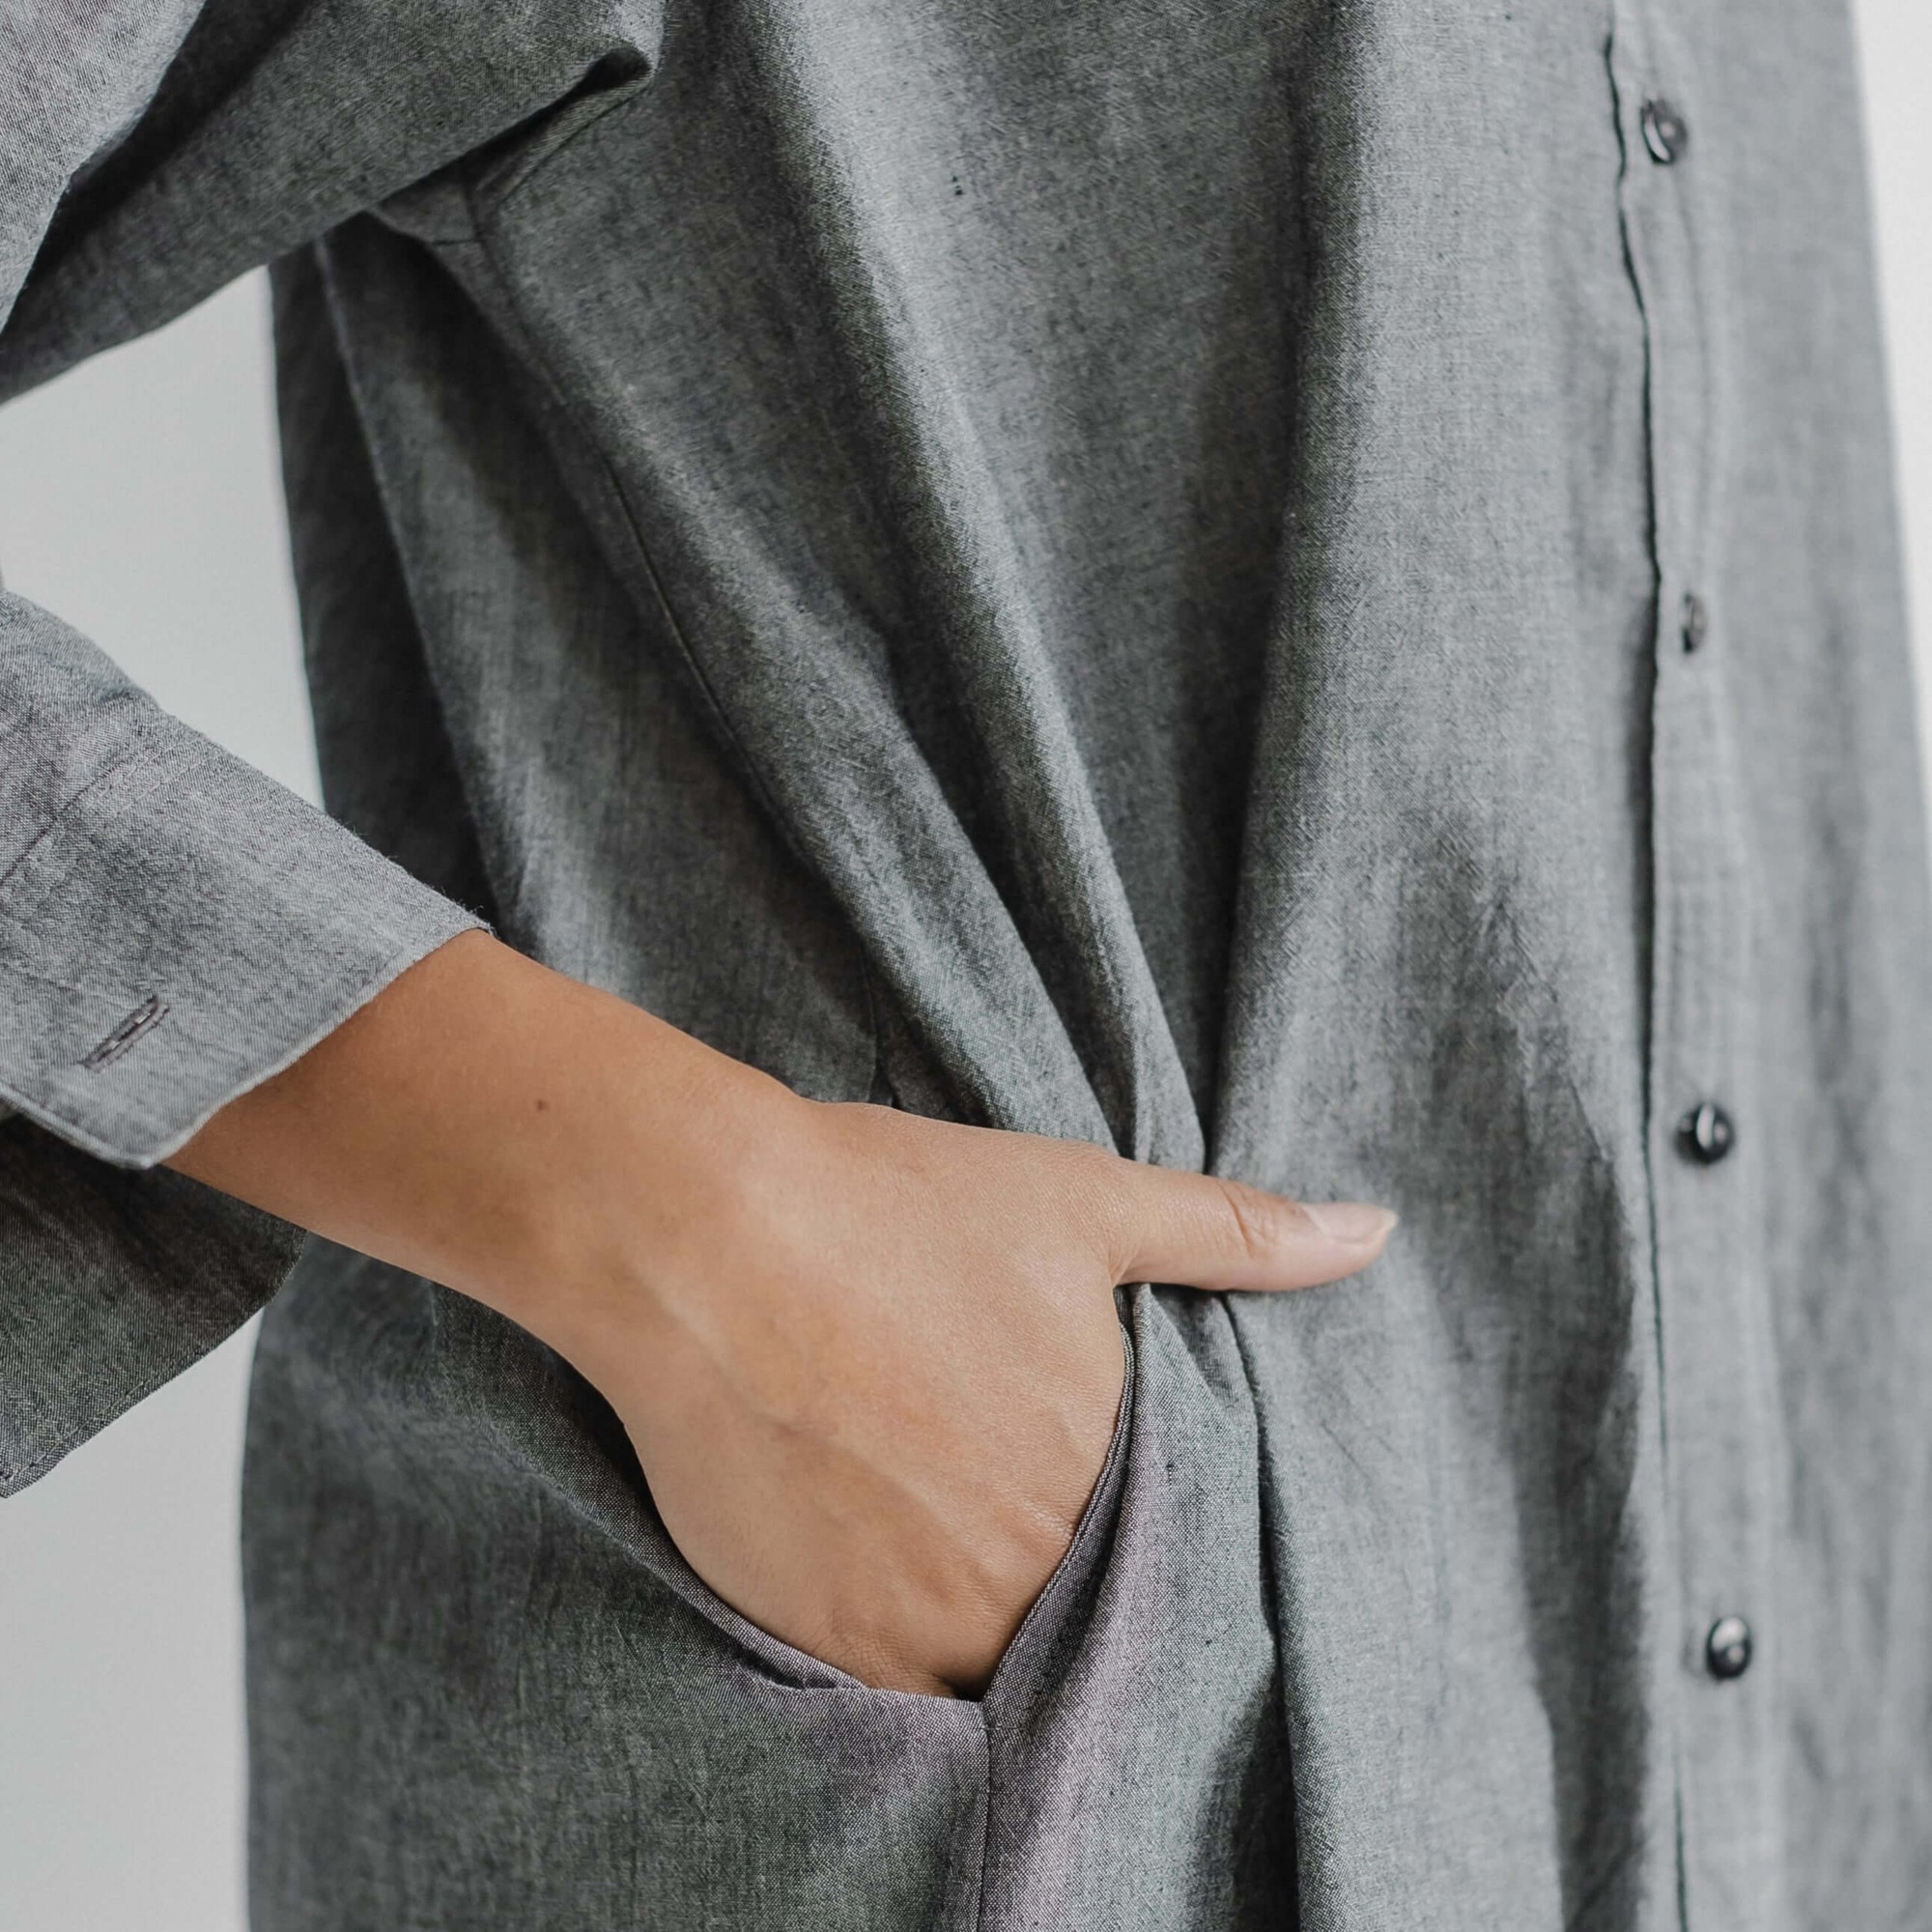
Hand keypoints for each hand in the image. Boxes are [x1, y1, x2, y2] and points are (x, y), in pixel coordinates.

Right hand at [168, 933, 1393, 1696]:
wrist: (710, 1238)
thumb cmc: (898, 1209)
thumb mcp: (1083, 1202)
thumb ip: (1236, 1233)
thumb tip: (1375, 1232)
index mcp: (1108, 1474)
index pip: (1156, 1549)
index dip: (1114, 1515)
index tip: (1056, 1469)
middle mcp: (1032, 1571)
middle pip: (1068, 1607)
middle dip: (1042, 1559)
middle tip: (971, 1479)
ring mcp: (927, 1621)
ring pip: (984, 1654)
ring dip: (970, 1606)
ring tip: (916, 1512)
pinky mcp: (828, 1646)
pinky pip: (889, 1678)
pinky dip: (888, 1628)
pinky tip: (856, 1536)